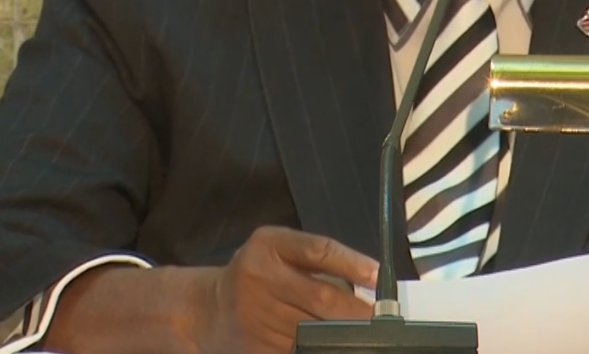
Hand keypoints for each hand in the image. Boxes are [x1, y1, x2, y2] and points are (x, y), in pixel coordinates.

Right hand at [202, 225, 379, 353]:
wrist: (207, 310)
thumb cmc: (255, 273)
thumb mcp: (277, 249)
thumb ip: (315, 258)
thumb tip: (367, 279)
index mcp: (268, 246)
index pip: (318, 250)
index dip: (352, 264)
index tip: (378, 276)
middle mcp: (259, 278)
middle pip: (321, 298)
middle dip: (357, 311)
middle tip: (381, 317)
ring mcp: (256, 316)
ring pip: (313, 330)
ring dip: (342, 334)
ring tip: (363, 335)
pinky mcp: (256, 347)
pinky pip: (297, 351)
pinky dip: (319, 349)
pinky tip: (333, 345)